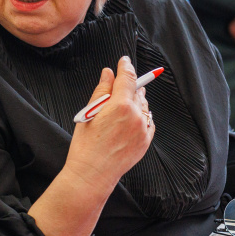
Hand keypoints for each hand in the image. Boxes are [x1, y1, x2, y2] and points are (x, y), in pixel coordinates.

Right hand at [65, 56, 154, 191]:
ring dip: (135, 100)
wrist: (93, 174)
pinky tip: (129, 119)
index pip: (127, 77)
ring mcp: (143, 129)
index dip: (125, 66)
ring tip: (122, 104)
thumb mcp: (89, 114)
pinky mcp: (146, 141)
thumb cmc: (86, 146)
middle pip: (136, 91)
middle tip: (119, 86)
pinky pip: (148, 121)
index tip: (123, 61)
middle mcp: (136, 115)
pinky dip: (141, 116)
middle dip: (128, 86)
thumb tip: (108, 74)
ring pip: (144, 105)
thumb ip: (102, 91)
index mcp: (120, 105)